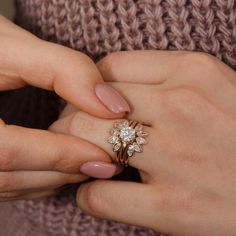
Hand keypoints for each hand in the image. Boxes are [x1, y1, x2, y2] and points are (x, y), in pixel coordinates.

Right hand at [0, 16, 128, 200]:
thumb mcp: (14, 47)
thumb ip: (65, 70)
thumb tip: (112, 105)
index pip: (6, 149)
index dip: (60, 154)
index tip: (104, 155)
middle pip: (8, 177)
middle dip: (63, 172)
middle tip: (106, 164)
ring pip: (8, 187)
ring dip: (55, 179)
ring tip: (91, 164)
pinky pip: (5, 186)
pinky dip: (39, 181)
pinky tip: (62, 167)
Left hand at [51, 51, 235, 234]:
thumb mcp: (210, 88)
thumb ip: (162, 83)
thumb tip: (107, 91)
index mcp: (193, 71)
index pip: (110, 67)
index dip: (90, 88)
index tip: (90, 105)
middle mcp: (182, 107)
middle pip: (89, 103)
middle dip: (73, 119)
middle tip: (74, 132)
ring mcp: (177, 158)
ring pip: (85, 140)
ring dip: (74, 151)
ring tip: (83, 159)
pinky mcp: (173, 208)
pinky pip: (100, 196)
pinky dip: (90, 195)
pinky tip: (101, 192)